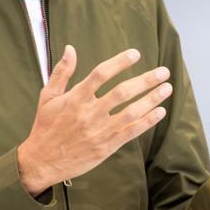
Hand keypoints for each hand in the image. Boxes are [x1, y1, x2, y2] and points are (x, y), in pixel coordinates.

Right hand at [17, 45, 171, 195]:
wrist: (42, 161)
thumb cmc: (45, 126)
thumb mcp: (47, 97)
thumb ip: (61, 72)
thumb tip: (70, 48)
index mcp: (75, 98)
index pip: (101, 74)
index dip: (120, 62)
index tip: (135, 54)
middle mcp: (89, 113)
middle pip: (122, 92)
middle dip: (145, 80)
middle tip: (163, 71)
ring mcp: (99, 130)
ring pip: (131, 112)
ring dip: (152, 99)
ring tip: (167, 88)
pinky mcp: (106, 146)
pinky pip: (131, 131)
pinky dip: (147, 121)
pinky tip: (160, 111)